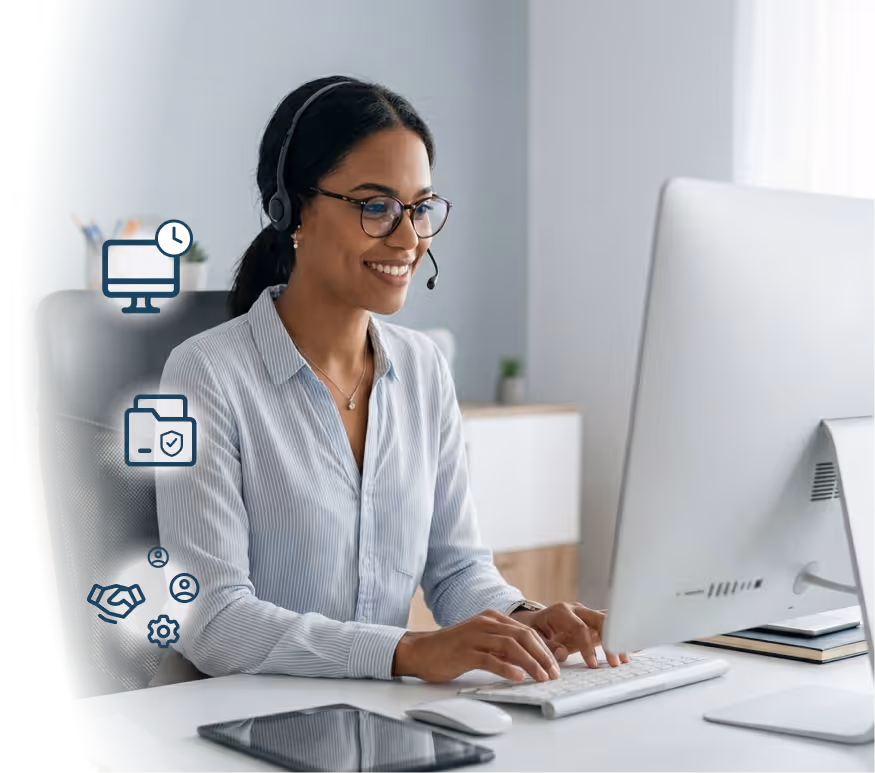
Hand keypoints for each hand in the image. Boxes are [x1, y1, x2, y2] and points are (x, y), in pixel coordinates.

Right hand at [392, 609, 561, 682]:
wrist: (420, 650)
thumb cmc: (452, 649)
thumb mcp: (482, 642)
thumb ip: (502, 647)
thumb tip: (528, 660)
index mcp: (492, 618)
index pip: (526, 630)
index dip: (544, 648)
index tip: (555, 665)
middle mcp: (485, 622)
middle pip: (523, 635)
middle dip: (543, 655)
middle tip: (554, 673)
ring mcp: (475, 636)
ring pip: (511, 646)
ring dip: (530, 662)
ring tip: (542, 677)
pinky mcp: (464, 651)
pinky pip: (490, 659)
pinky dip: (507, 668)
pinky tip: (518, 677)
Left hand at [510, 602, 629, 668]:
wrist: (532, 619)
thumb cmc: (532, 628)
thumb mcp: (533, 636)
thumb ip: (546, 645)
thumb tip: (561, 654)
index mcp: (561, 612)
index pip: (580, 628)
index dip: (587, 647)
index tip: (593, 665)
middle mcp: (577, 610)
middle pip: (600, 620)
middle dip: (610, 640)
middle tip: (617, 662)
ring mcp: (587, 615)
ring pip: (608, 623)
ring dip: (618, 639)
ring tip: (626, 659)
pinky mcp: (592, 623)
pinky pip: (609, 627)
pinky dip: (619, 636)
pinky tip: (634, 645)